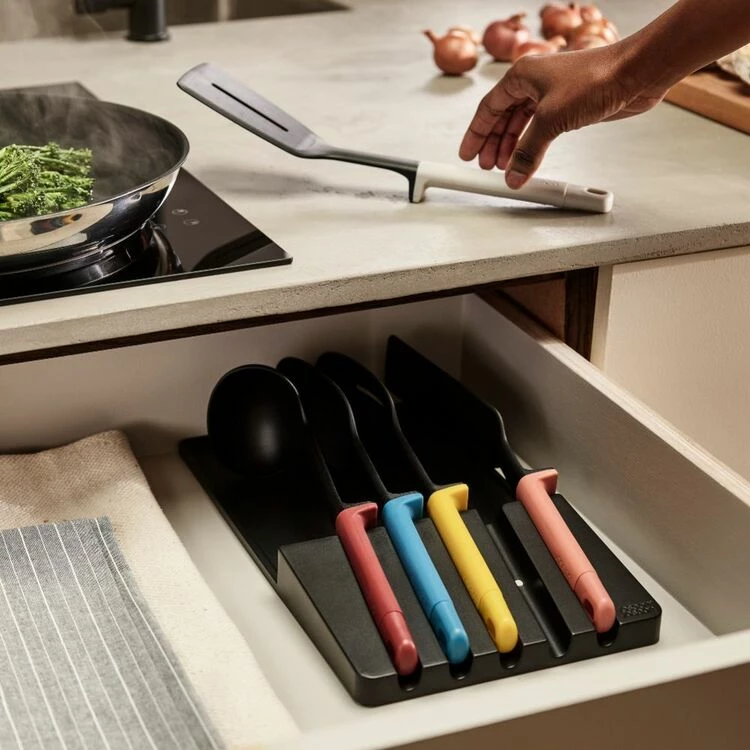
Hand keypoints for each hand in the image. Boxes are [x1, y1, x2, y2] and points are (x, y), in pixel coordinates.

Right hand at [458, 43, 665, 188]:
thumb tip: (514, 175)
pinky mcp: (569, 107)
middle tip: (486, 166)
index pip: (488, 108)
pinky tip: (528, 160)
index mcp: (522, 75)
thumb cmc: (597, 78)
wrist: (636, 72)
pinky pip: (540, 130)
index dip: (475, 133)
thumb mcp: (552, 119)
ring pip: (522, 124)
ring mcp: (552, 95)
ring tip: (505, 167)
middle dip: (494, 143)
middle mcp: (534, 83)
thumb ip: (528, 151)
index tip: (467, 154)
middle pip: (503, 117)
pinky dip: (532, 146)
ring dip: (512, 146)